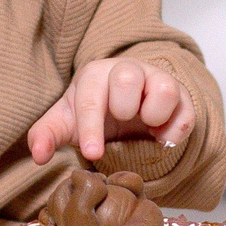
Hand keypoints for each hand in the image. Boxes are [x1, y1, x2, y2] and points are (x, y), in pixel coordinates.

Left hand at [27, 57, 194, 164]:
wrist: (127, 108)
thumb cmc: (94, 113)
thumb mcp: (66, 123)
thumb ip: (46, 135)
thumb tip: (38, 154)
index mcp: (95, 75)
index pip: (91, 97)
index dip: (91, 126)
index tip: (93, 153)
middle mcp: (127, 70)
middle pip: (128, 78)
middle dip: (123, 108)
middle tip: (122, 121)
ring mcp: (157, 80)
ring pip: (164, 88)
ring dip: (154, 115)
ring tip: (145, 126)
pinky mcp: (181, 96)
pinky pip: (186, 112)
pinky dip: (175, 131)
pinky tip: (161, 137)